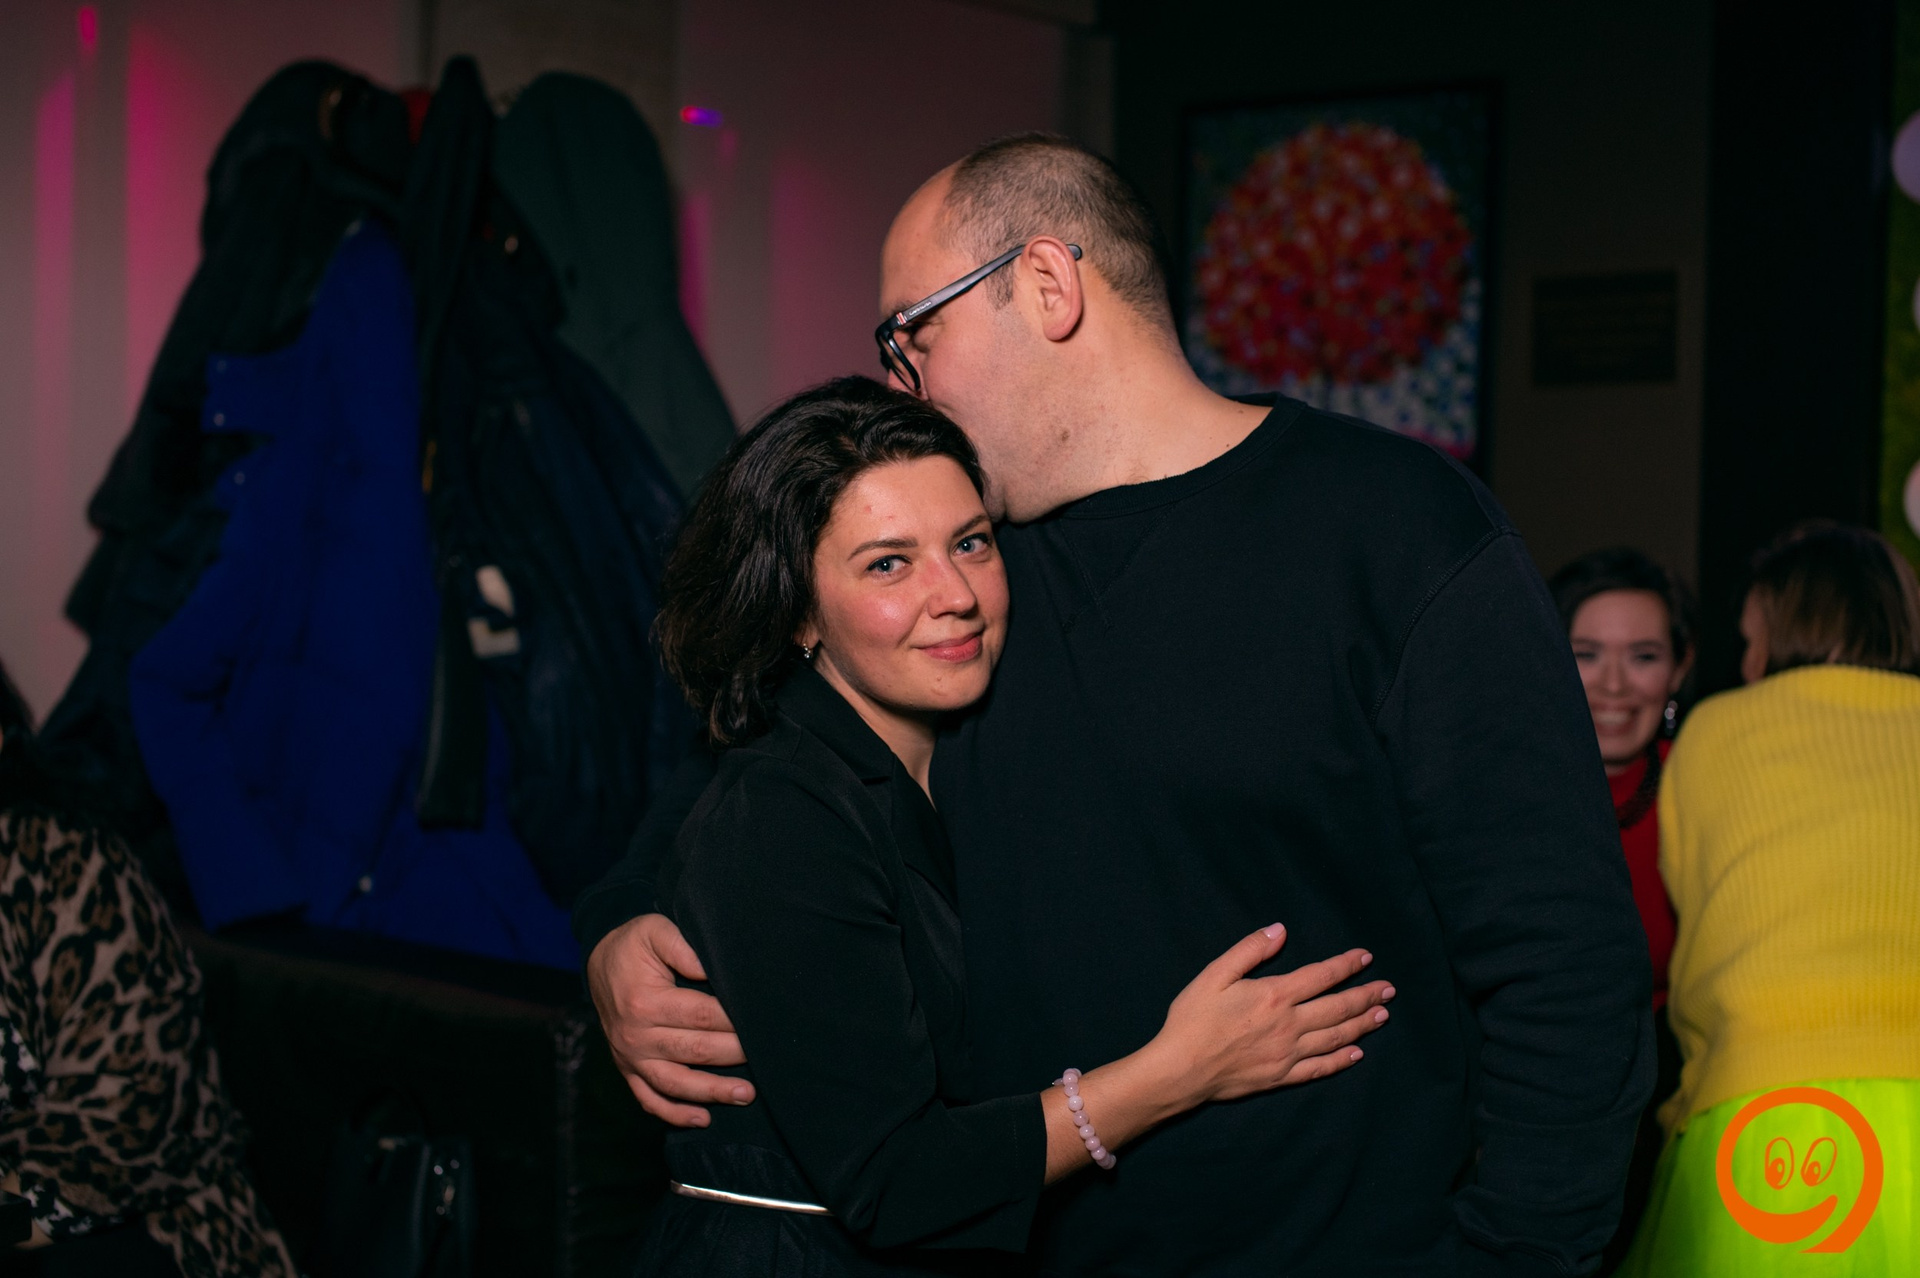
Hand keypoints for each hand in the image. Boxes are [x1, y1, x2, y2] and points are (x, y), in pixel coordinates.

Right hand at [586, 913, 751, 1126]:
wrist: (599, 961)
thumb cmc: (634, 944)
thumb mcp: (655, 930)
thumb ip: (683, 946)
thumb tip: (711, 969)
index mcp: (645, 1002)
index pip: (701, 1015)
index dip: (734, 1020)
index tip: (761, 1021)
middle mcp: (636, 1036)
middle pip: (694, 1051)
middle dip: (734, 1055)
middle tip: (767, 1056)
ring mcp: (630, 1057)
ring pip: (676, 1083)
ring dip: (712, 1093)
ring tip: (746, 1095)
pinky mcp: (627, 1069)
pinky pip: (649, 1099)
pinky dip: (675, 1114)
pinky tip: (703, 1119)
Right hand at [1153, 925, 1392, 1104]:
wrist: (1181, 1069)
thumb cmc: (1193, 1019)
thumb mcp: (1214, 974)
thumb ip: (1250, 950)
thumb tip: (1280, 931)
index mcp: (1274, 995)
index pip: (1321, 976)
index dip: (1346, 966)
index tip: (1366, 958)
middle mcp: (1289, 1024)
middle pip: (1337, 1008)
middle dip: (1366, 996)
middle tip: (1390, 989)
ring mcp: (1288, 1053)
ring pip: (1335, 1037)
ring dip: (1362, 1025)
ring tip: (1382, 1016)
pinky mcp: (1282, 1077)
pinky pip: (1319, 1068)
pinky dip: (1341, 1061)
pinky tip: (1356, 1055)